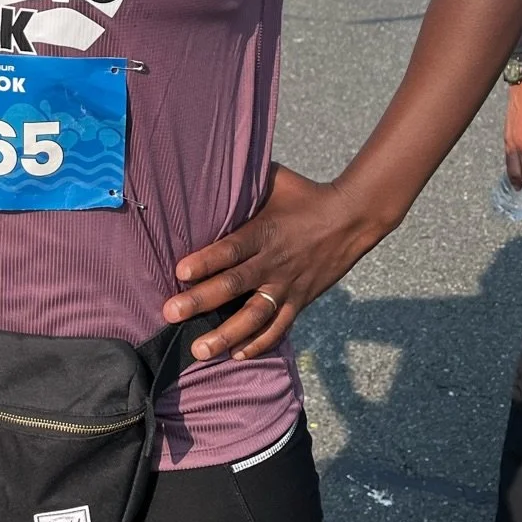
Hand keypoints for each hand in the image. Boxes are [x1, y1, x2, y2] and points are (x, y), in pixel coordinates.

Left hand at [163, 162, 378, 362]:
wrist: (350, 218)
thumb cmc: (304, 195)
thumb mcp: (274, 181)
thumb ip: (244, 180)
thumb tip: (212, 167)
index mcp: (263, 232)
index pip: (230, 249)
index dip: (206, 261)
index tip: (180, 271)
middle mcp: (273, 262)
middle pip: (234, 285)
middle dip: (200, 301)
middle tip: (171, 313)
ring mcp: (287, 285)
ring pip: (254, 315)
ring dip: (226, 334)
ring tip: (199, 349)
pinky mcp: (300, 300)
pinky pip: (279, 327)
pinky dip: (260, 343)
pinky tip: (237, 354)